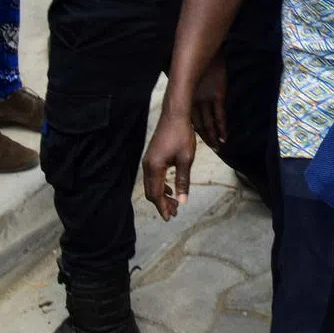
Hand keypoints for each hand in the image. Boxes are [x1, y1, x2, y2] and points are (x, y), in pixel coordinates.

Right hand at [142, 102, 196, 218]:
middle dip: (162, 203)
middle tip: (174, 213)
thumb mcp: (186, 159)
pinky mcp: (152, 157)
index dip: (162, 207)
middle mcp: (147, 165)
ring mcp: (148, 161)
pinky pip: (153, 177)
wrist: (175, 115)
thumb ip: (183, 181)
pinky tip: (170, 189)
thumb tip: (183, 201)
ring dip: (162, 195)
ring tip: (174, 203)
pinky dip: (160, 186)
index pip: (155, 194)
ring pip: (151, 185)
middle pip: (151, 191)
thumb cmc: (182, 135)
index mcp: (154, 167)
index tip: (170, 217)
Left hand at [190, 54, 227, 149]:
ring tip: (218, 148)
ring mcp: (206, 99)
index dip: (193, 132)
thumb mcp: (191, 76)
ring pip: (209, 123)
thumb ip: (190, 88)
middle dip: (204, 138)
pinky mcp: (218, 95)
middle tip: (210, 149)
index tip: (196, 143)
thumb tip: (186, 93)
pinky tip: (224, 137)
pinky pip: (220, 115)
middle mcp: (194, 101)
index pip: (190, 120)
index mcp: (187, 97)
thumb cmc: (200, 61)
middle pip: (198, 125)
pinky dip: (222, 127)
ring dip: (213, 137)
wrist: (208, 50)